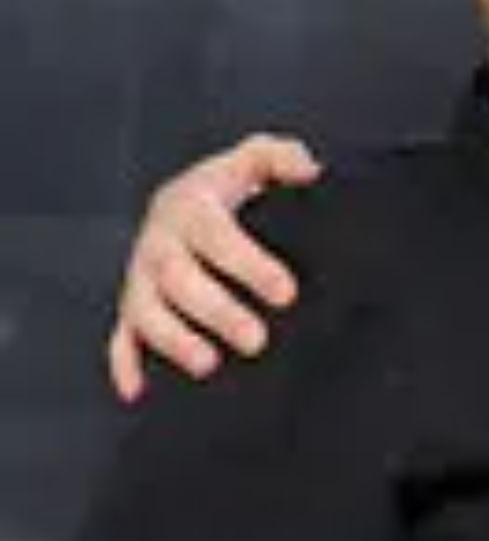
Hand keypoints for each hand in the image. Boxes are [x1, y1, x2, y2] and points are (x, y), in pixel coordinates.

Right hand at [106, 134, 321, 402]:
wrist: (187, 196)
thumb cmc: (228, 183)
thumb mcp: (256, 158)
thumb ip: (283, 158)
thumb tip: (309, 172)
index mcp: (190, 205)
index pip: (217, 236)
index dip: (250, 265)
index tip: (286, 292)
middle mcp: (159, 241)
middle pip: (179, 279)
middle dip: (217, 312)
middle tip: (256, 340)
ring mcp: (140, 276)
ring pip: (144, 311)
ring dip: (173, 341)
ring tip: (208, 364)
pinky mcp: (132, 304)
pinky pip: (119, 336)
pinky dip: (125, 364)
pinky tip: (138, 391)